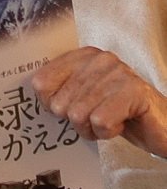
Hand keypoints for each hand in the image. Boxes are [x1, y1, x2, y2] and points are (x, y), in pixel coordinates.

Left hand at [32, 46, 166, 156]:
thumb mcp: (83, 98)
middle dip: (75, 122)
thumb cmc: (116, 112)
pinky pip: (100, 122)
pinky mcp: (133, 92)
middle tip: (95, 119)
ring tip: (110, 122)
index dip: (50, 104)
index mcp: (83, 56)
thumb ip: (59, 93)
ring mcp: (118, 73)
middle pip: (59, 103)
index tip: (68, 109)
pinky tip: (121, 124)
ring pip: (79, 114)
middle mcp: (100, 59)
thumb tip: (35, 96)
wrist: (161, 126)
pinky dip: (107, 132)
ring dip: (92, 129)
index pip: (41, 82)